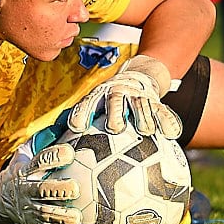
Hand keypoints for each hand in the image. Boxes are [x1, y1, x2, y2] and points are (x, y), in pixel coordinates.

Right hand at [0, 144, 82, 223]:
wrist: (0, 198)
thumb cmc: (23, 170)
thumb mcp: (26, 153)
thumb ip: (45, 138)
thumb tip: (66, 120)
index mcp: (27, 169)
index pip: (40, 160)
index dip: (54, 156)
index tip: (70, 152)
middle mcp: (27, 189)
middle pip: (42, 189)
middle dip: (58, 189)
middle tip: (76, 188)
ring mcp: (30, 209)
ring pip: (46, 214)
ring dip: (61, 217)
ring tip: (78, 218)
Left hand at [67, 55, 182, 138]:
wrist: (139, 76)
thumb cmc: (109, 102)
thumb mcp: (95, 105)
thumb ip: (80, 123)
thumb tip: (52, 147)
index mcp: (99, 96)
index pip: (88, 103)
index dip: (82, 114)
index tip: (76, 128)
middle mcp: (118, 94)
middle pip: (115, 101)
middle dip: (115, 112)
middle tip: (114, 128)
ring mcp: (138, 96)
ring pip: (141, 105)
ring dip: (143, 117)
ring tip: (146, 131)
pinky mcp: (156, 101)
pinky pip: (164, 111)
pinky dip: (167, 121)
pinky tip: (172, 134)